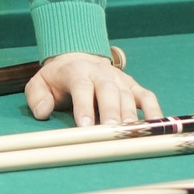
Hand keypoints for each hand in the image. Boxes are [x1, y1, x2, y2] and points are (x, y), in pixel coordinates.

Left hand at [25, 50, 160, 126]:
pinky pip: (147, 98)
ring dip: (130, 115)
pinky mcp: (133, 86)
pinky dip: (153, 112)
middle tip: (112, 131)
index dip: (84, 107)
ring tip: (132, 135)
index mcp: (77, 71)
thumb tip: (42, 113)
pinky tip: (155, 128)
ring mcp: (119, 79)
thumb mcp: (40, 83)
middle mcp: (101, 73)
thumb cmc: (58, 79)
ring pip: (127, 96)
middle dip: (110, 111)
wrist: (78, 58)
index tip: (84, 127)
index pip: (81, 87)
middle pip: (108, 91)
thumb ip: (38, 97)